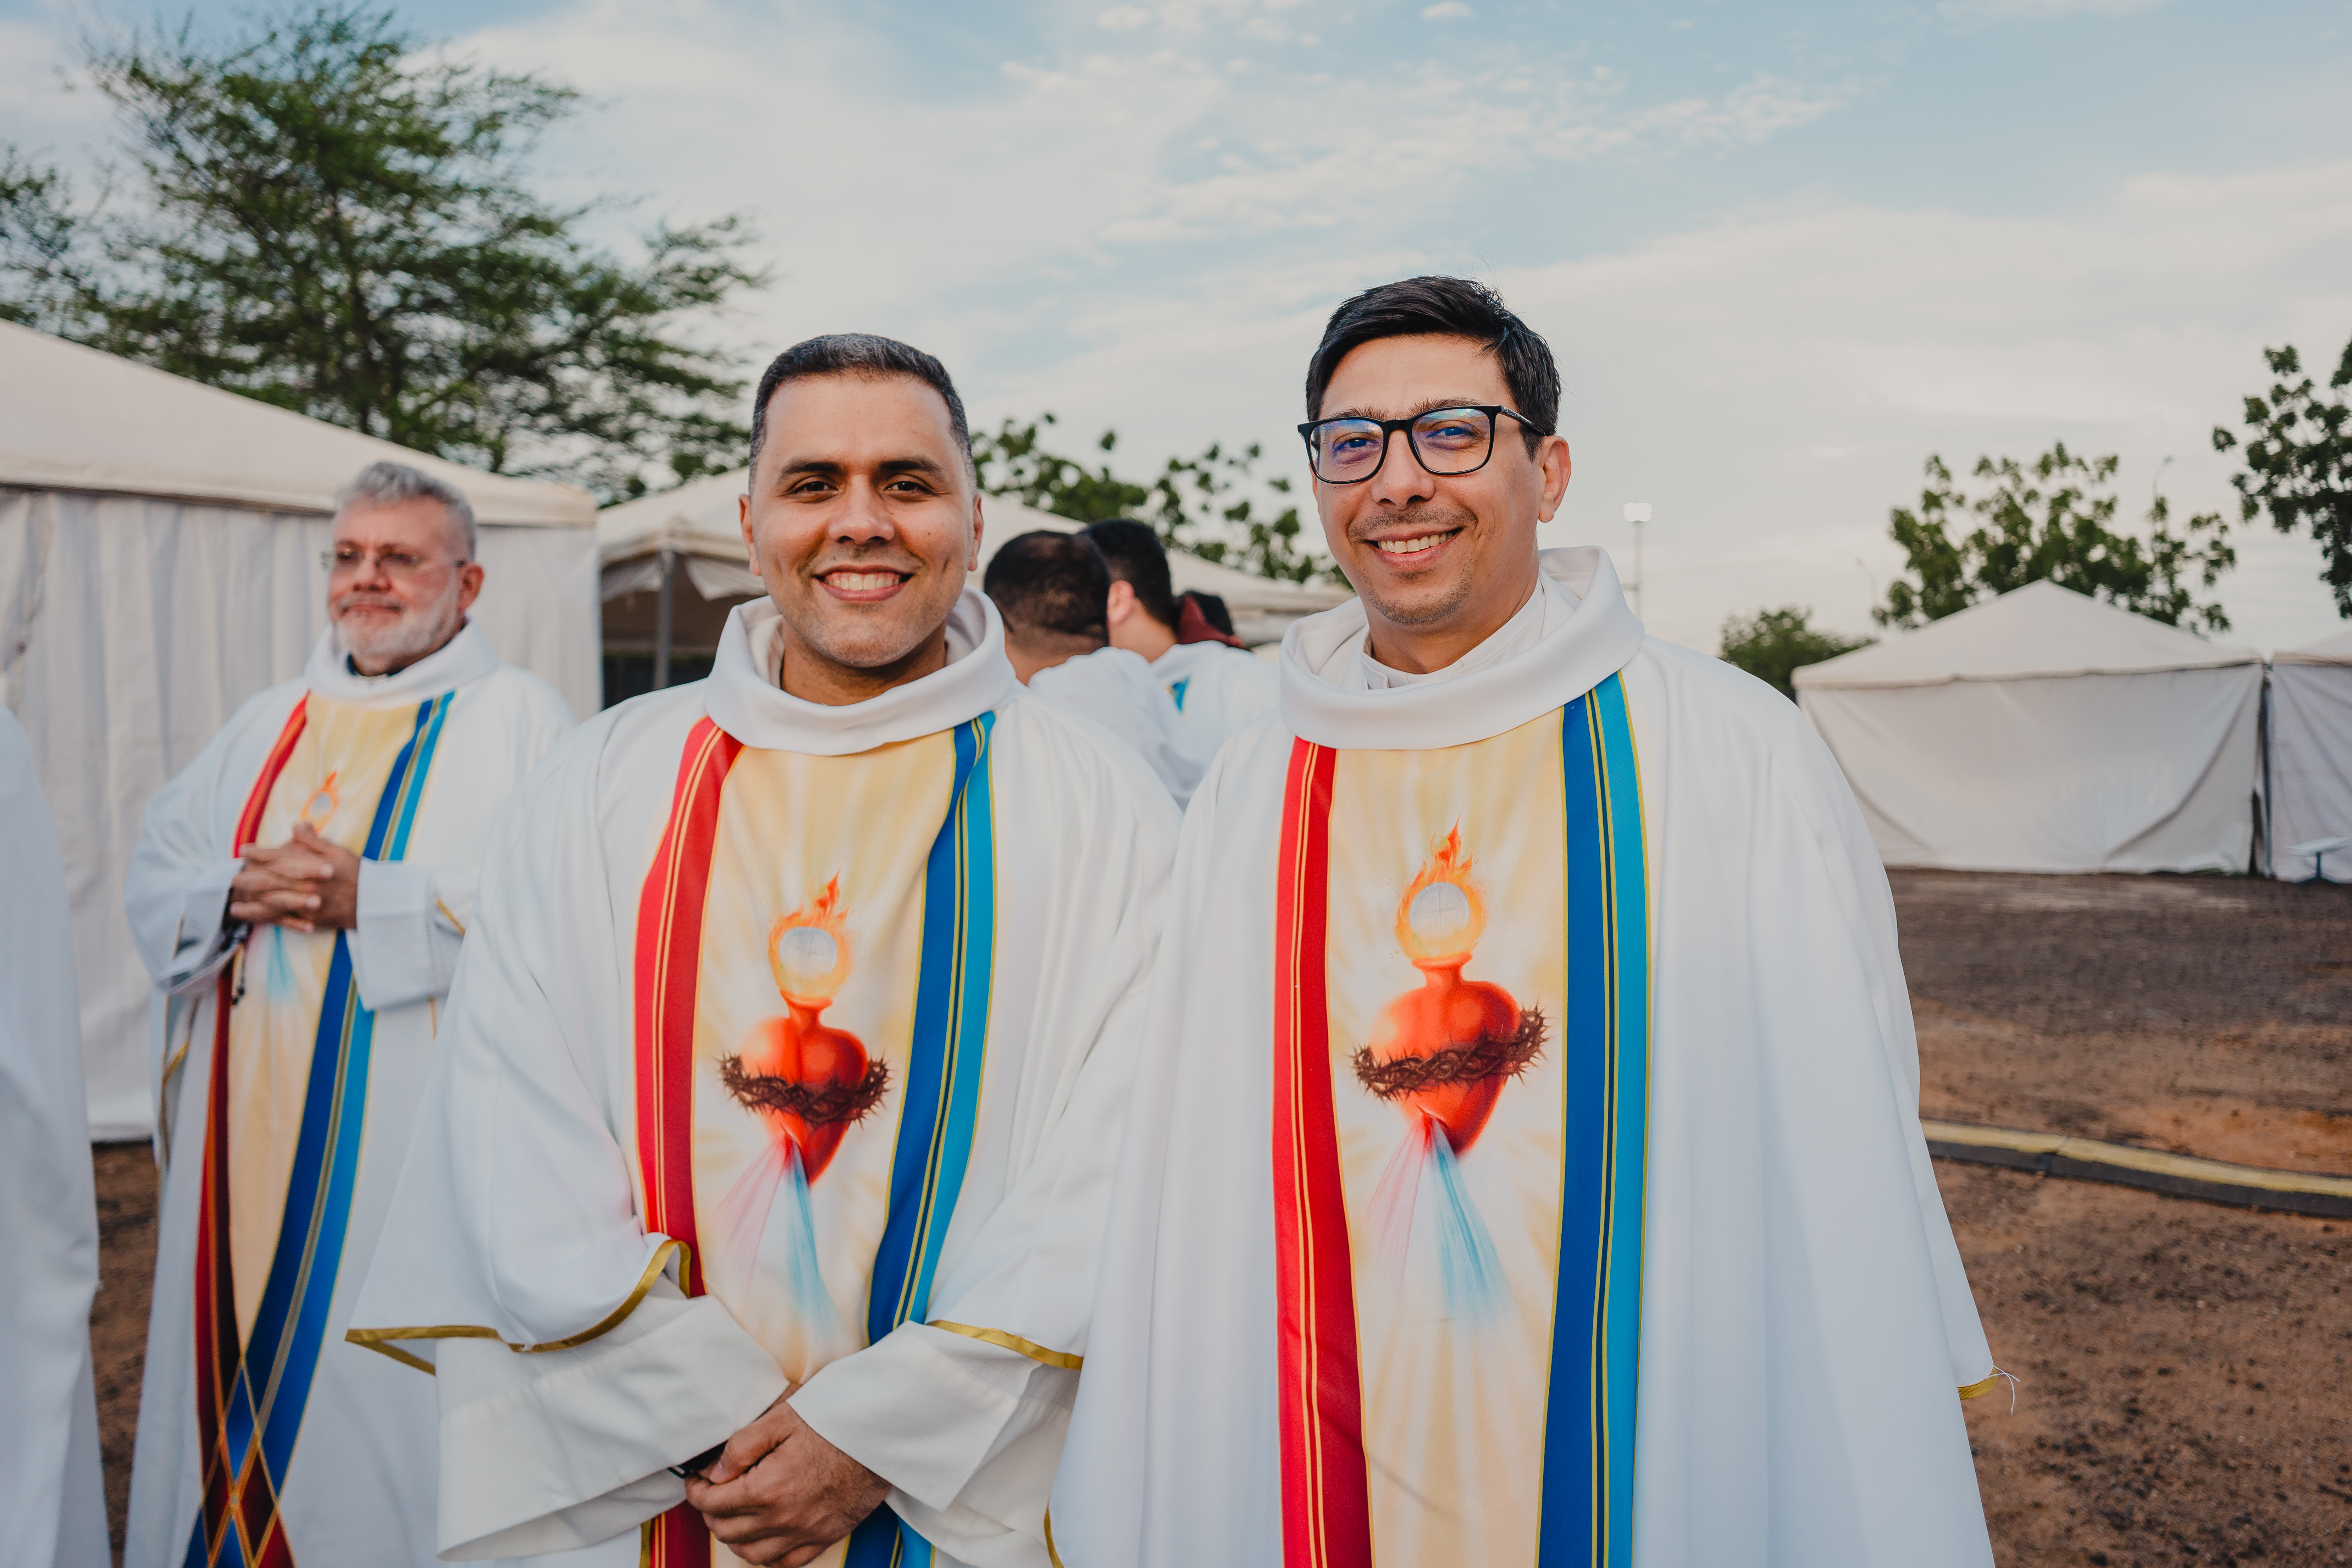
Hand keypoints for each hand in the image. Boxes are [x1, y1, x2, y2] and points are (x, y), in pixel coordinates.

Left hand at [230, 824, 360, 932]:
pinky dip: (264, 918)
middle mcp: (307, 886)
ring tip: (234, 899)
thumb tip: (296, 826)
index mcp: (313, 867)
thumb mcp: (339, 852)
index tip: (244, 850)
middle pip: (271, 880)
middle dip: (249, 877)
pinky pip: (282, 919)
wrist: (375, 904)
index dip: (260, 853)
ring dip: (250, 900)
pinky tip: (249, 917)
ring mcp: (307, 905)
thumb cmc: (358, 874)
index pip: (281, 857)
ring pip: (272, 901)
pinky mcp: (310, 920)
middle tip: (233, 876)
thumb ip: (314, 841)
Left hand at [684, 1391, 892, 1567]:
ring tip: (733, 1516)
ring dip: (734, 1536)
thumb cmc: (834, 1419)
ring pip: (751, 1554)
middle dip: (710, 1511)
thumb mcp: (782, 1417)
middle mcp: (783, 1518)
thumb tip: (715, 1473)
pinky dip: (767, 1555)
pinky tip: (764, 1537)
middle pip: (727, 1530)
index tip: (695, 1480)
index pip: (712, 1503)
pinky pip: (785, 1562)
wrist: (881, 1434)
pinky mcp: (825, 1536)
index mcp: (767, 1488)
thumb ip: (742, 1447)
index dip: (695, 1491)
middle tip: (712, 1492)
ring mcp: (805, 1532)